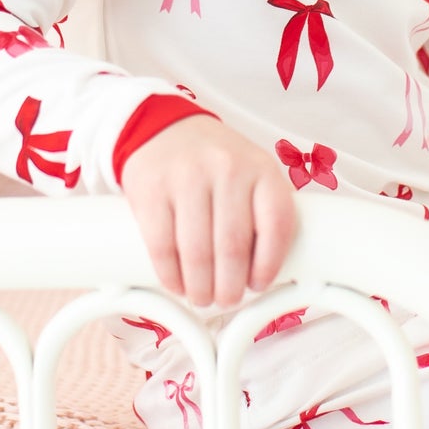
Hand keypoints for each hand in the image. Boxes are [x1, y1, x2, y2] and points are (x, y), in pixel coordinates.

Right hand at [120, 116, 298, 308]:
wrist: (164, 128)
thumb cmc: (214, 162)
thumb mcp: (251, 172)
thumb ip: (262, 210)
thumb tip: (267, 270)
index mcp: (261, 168)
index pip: (277, 224)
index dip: (269, 264)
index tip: (259, 284)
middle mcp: (227, 169)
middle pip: (233, 246)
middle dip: (230, 286)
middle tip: (226, 300)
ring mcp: (187, 177)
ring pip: (197, 251)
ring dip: (200, 287)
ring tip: (202, 297)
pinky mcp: (152, 189)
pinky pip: (161, 244)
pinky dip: (170, 275)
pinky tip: (176, 284)